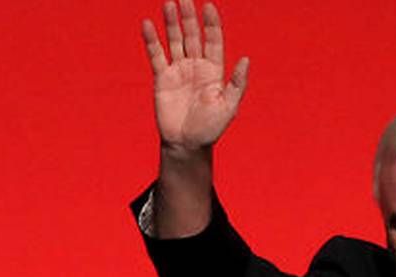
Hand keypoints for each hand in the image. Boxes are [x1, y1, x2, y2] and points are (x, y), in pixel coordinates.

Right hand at [140, 2, 248, 152]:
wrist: (186, 144)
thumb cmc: (210, 128)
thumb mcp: (229, 106)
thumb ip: (237, 83)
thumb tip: (246, 59)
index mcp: (214, 70)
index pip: (213, 40)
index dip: (211, 24)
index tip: (208, 6)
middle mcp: (196, 66)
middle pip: (193, 35)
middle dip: (189, 16)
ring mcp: (179, 70)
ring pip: (175, 41)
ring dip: (171, 23)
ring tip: (168, 4)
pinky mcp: (163, 78)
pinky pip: (156, 55)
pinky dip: (152, 40)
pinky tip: (148, 25)